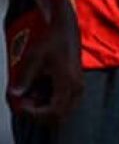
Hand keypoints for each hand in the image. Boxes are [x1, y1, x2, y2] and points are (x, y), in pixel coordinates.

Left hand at [7, 0, 82, 121]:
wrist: (65, 28)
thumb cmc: (53, 39)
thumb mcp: (34, 57)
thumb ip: (25, 77)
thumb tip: (15, 94)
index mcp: (68, 82)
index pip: (54, 112)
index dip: (35, 114)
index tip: (22, 105)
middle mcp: (76, 87)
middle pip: (59, 117)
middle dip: (39, 114)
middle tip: (25, 102)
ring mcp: (77, 87)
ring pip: (63, 112)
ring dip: (45, 110)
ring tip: (32, 96)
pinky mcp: (76, 85)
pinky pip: (64, 104)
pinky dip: (50, 103)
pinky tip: (40, 91)